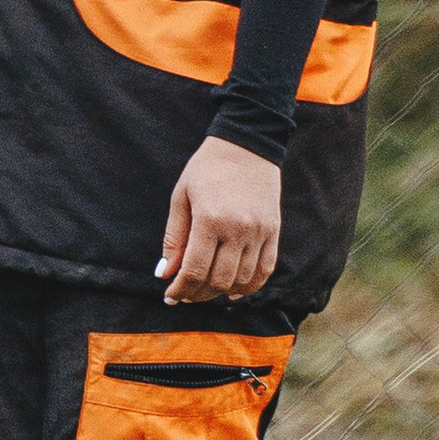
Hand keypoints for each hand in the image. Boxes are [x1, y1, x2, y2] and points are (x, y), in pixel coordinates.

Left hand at [157, 136, 281, 302]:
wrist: (247, 144)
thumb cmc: (207, 169)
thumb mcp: (181, 197)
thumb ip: (174, 237)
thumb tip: (165, 273)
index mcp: (210, 219)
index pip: (194, 270)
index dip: (180, 289)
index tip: (170, 295)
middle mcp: (237, 229)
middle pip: (218, 280)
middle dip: (197, 294)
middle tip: (185, 294)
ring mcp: (259, 232)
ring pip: (241, 280)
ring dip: (220, 292)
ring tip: (204, 290)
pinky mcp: (273, 231)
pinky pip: (265, 270)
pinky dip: (249, 286)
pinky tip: (233, 292)